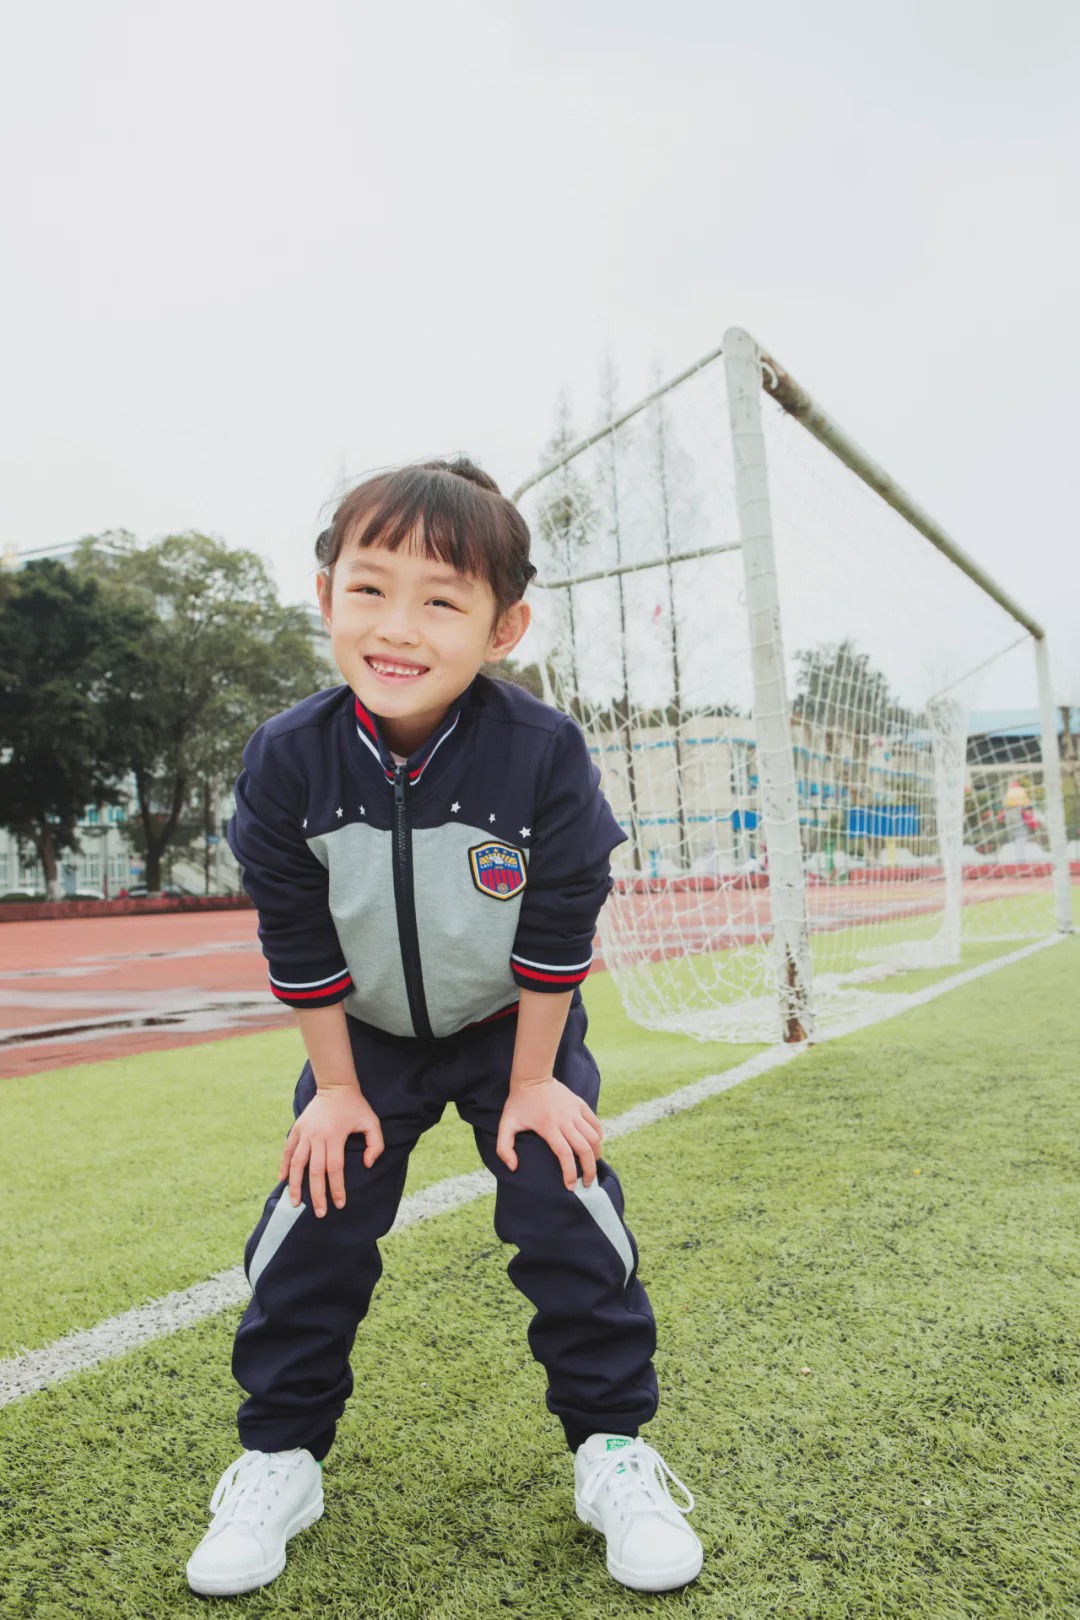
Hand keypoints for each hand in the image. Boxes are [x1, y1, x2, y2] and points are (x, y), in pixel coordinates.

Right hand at [280, 1085, 383, 1217]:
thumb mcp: (372, 1122)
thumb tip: (368, 1165)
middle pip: (314, 1171)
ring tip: (295, 1203)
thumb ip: (376, 1145)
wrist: (335, 1086)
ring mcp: (304, 1132)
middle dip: (317, 1194)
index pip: (334, 1168)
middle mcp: (317, 1136)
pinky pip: (288, 1151)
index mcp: (335, 1135)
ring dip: (296, 1185)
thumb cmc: (356, 1107)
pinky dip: (284, 1166)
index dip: (336, 1188)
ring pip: (297, 1163)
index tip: (339, 1204)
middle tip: (319, 1213)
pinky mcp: (297, 1129)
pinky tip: (283, 1180)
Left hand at [496, 1077, 603, 1190]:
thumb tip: (513, 1168)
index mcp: (548, 1126)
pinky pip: (595, 1123)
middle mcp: (565, 1120)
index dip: (569, 1173)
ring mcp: (574, 1111)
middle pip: (584, 1148)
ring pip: (593, 1137)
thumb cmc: (518, 1104)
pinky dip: (598, 1137)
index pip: (564, 1154)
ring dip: (596, 1154)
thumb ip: (504, 1148)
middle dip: (589, 1169)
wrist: (532, 1078)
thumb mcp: (505, 1125)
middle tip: (587, 1183)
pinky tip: (595, 1146)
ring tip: (592, 1166)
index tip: (570, 1187)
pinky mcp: (580, 1104)